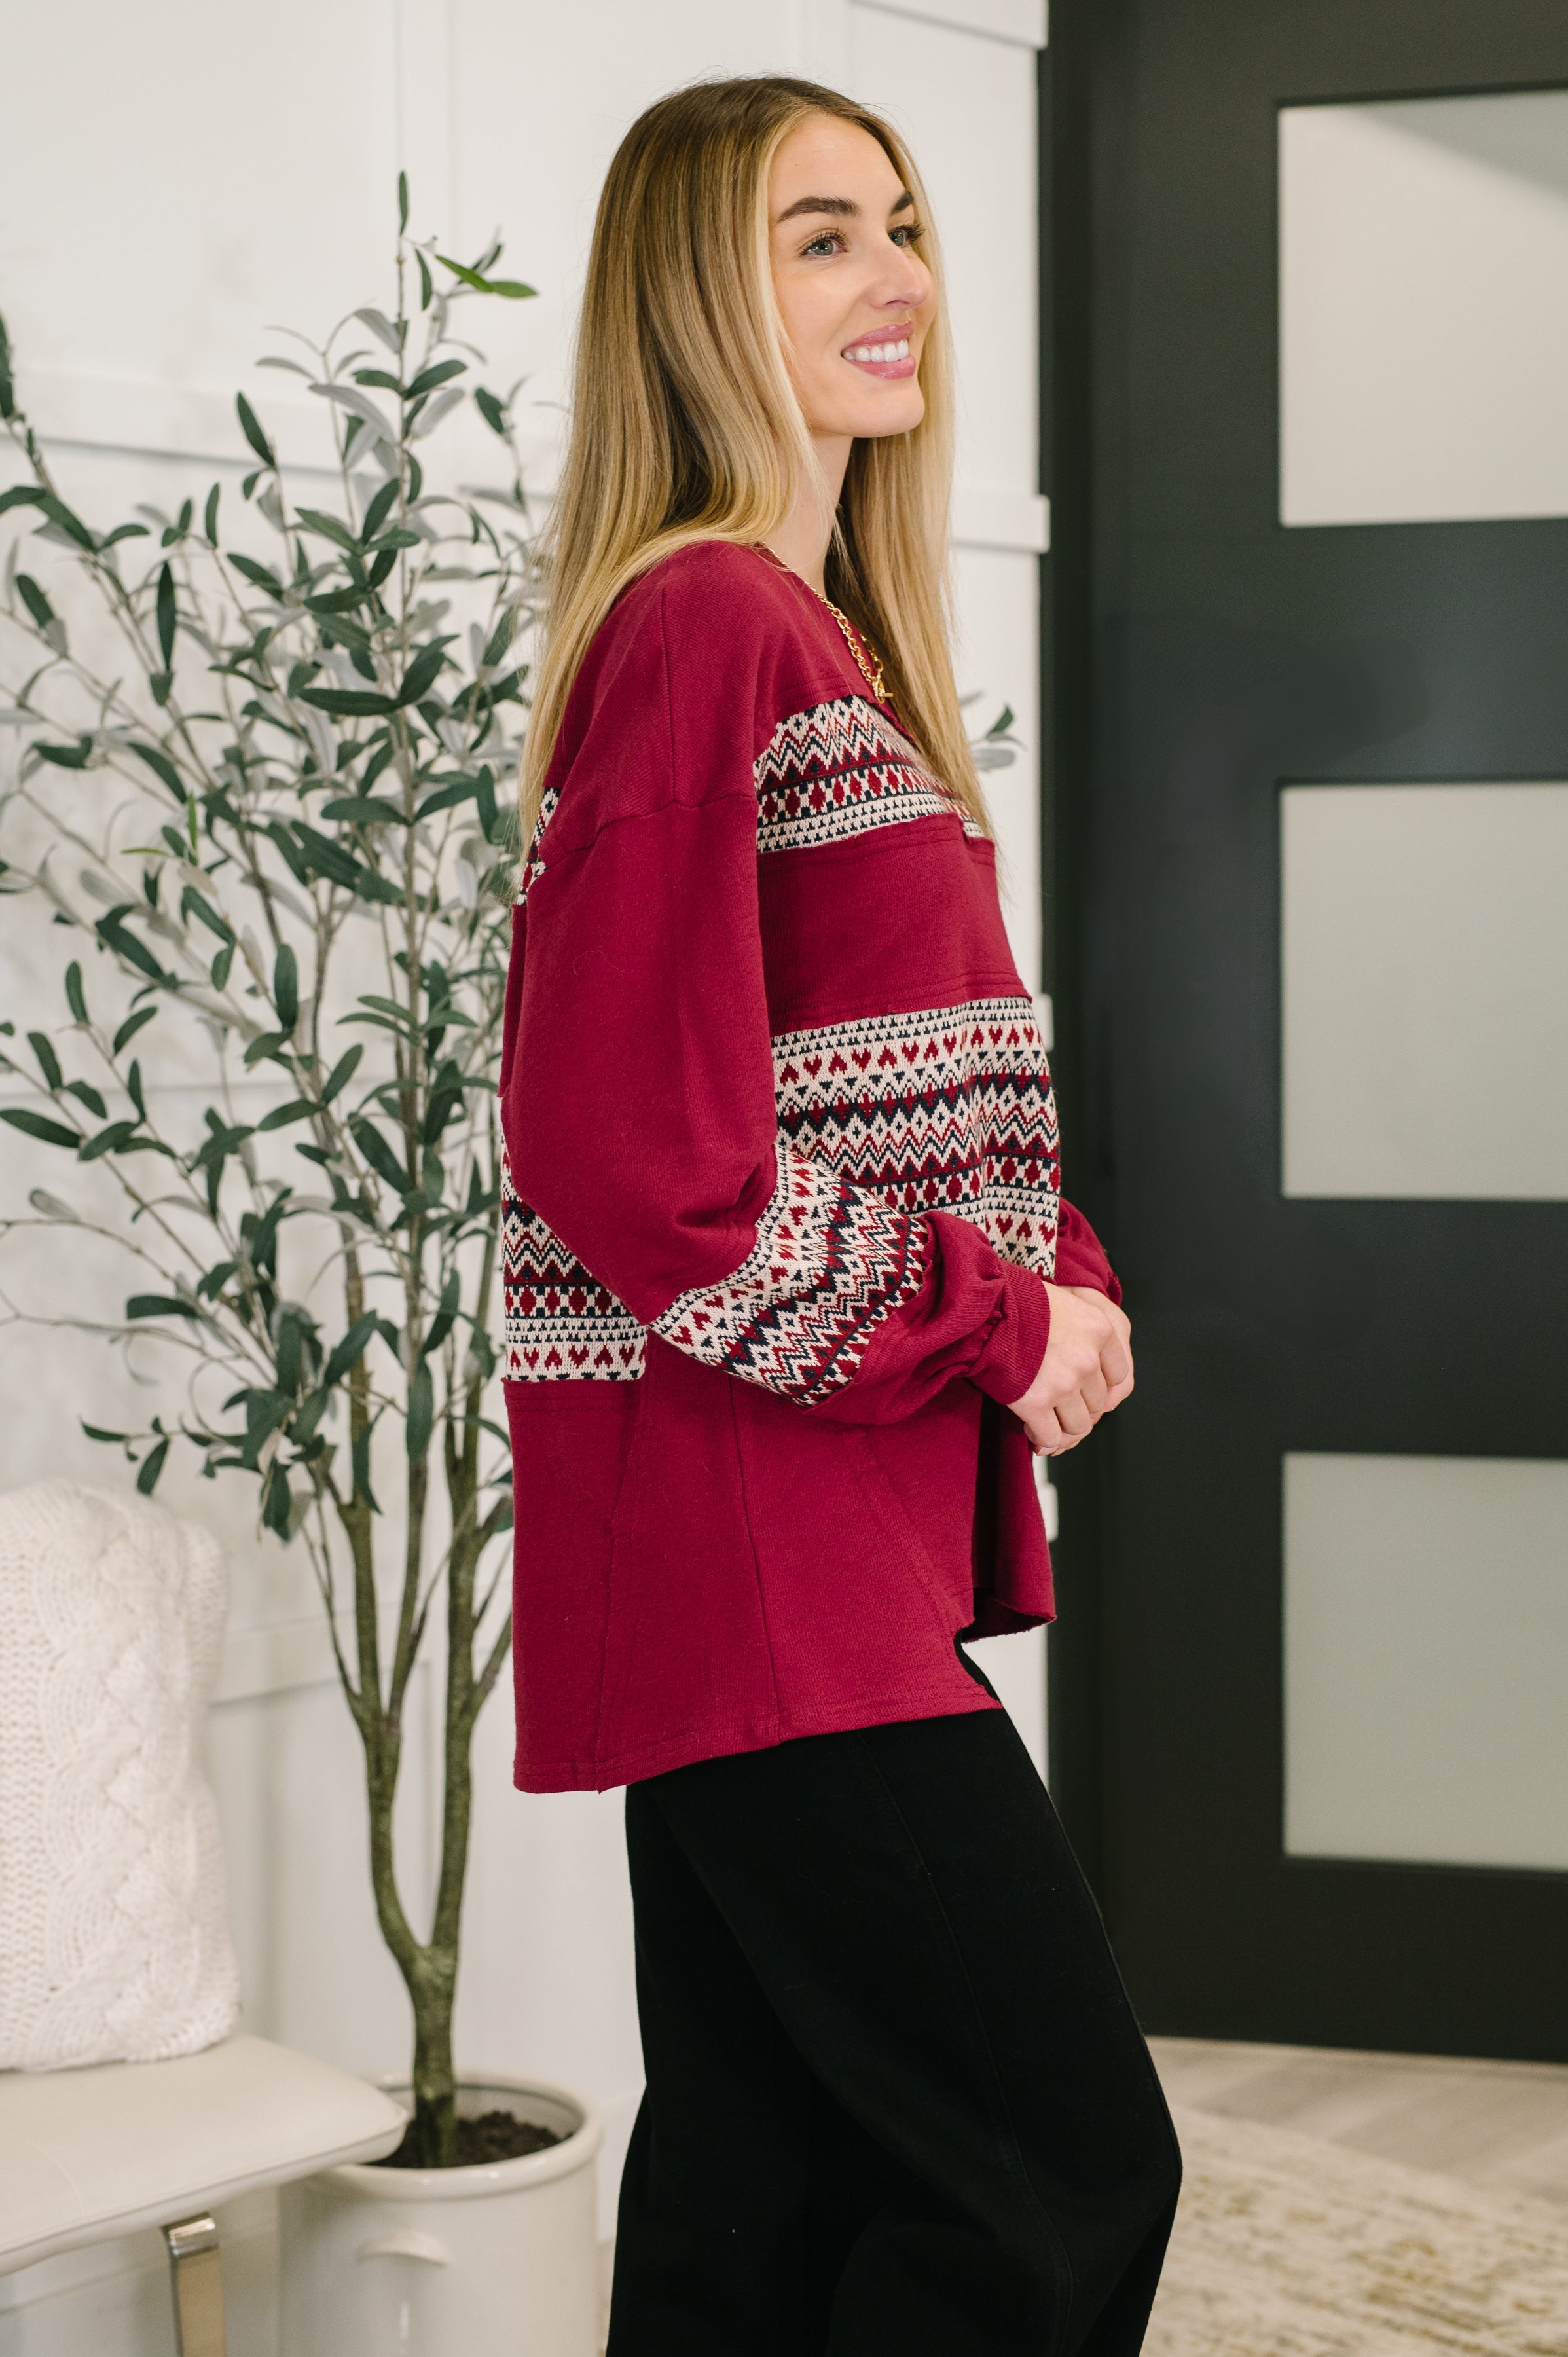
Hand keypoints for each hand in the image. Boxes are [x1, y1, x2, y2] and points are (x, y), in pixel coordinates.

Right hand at [1006, 1285, 1133, 1456]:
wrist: (981, 1307)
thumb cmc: (1016, 1299)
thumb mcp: (1065, 1301)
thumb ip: (1083, 1331)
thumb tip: (1087, 1364)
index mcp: (1101, 1330)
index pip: (1120, 1376)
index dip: (1099, 1387)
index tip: (1084, 1389)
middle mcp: (1088, 1360)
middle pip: (1097, 1403)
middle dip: (1077, 1407)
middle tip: (1056, 1404)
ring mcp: (1064, 1383)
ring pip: (1078, 1425)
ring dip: (1061, 1426)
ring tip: (1043, 1419)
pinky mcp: (1036, 1403)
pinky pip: (1050, 1436)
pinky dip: (1042, 1438)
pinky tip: (1030, 1429)